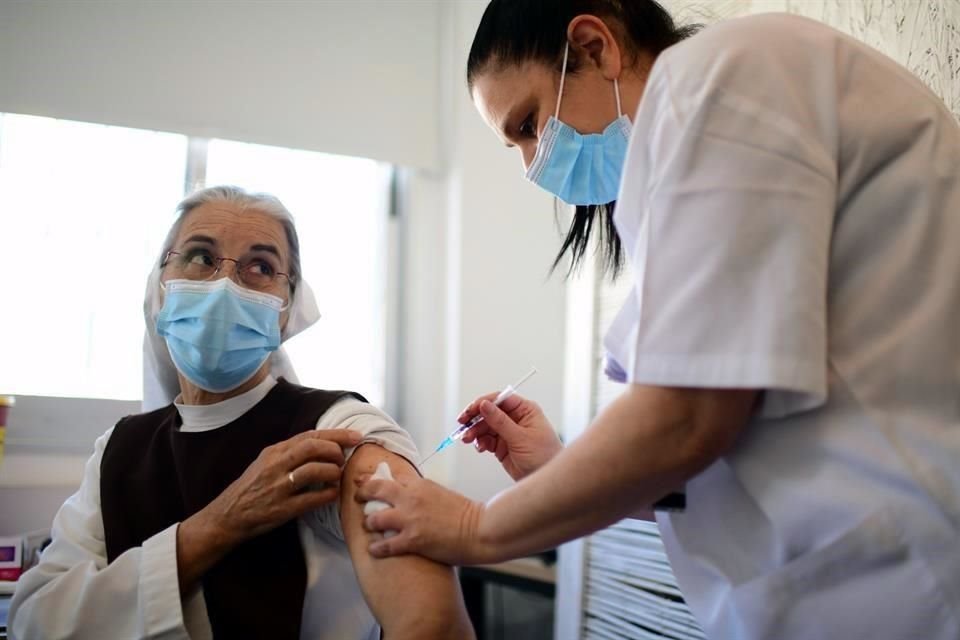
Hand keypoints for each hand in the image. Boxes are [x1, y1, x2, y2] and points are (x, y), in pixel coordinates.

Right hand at [202, 428, 361, 542]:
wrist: (228, 515)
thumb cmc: (253, 487)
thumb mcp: (267, 462)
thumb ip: (291, 452)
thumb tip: (324, 443)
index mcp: (274, 451)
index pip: (310, 435)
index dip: (337, 434)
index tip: (356, 436)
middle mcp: (275, 466)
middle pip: (313, 447)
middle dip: (336, 450)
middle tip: (344, 458)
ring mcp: (278, 487)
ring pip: (314, 470)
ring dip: (333, 472)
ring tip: (338, 476)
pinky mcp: (281, 509)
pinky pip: (312, 499)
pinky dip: (328, 495)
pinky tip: (333, 494)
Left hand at [354, 474, 494, 565]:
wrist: (482, 530)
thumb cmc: (467, 514)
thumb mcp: (442, 493)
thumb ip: (423, 493)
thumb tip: (410, 495)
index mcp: (421, 484)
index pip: (391, 476)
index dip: (376, 479)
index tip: (366, 480)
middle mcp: (411, 498)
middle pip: (376, 488)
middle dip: (362, 492)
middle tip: (357, 497)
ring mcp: (410, 519)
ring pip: (374, 518)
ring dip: (369, 523)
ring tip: (369, 527)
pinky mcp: (413, 540)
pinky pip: (384, 544)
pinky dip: (376, 547)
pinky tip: (374, 549)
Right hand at [458, 392, 562, 480]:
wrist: (547, 479)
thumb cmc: (545, 456)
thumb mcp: (521, 437)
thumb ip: (500, 421)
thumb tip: (485, 405)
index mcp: (525, 410)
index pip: (500, 399)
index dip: (484, 403)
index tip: (471, 410)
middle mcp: (516, 419)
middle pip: (490, 412)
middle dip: (475, 418)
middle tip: (462, 424)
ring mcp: (508, 432)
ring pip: (485, 426)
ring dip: (475, 432)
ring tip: (468, 439)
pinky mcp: (502, 446)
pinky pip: (487, 439)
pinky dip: (480, 442)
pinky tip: (480, 447)